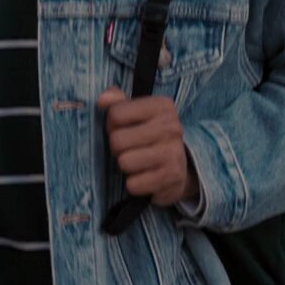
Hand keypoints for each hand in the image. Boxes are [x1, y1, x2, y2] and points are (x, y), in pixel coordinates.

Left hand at [97, 90, 196, 205]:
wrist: (181, 165)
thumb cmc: (149, 134)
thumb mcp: (136, 112)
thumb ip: (117, 101)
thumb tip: (102, 100)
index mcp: (162, 106)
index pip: (116, 114)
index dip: (111, 124)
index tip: (122, 128)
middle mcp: (172, 126)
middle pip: (117, 140)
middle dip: (116, 148)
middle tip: (128, 149)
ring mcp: (174, 152)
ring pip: (124, 162)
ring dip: (125, 166)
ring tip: (137, 162)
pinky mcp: (173, 176)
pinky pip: (133, 184)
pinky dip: (134, 184)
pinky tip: (145, 177)